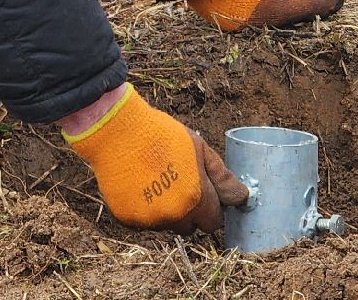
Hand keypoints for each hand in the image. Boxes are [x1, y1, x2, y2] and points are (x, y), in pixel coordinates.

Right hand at [62, 84, 248, 231]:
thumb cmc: (161, 134)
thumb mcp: (199, 147)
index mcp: (196, 199)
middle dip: (189, 211)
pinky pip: (143, 222)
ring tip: (155, 179)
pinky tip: (139, 184)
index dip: (210, 208)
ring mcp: (149, 220)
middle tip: (178, 184)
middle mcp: (174, 215)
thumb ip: (221, 176)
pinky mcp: (128, 220)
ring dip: (166, 211)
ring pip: (166, 224)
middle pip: (189, 226)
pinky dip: (144, 209)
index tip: (203, 194)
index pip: (213, 222)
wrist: (116, 132)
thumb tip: (241, 197)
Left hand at [184, 0, 344, 31]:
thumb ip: (313, 5)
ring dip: (295, 5)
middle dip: (311, 5)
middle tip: (289, 19)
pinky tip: (265, 8)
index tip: (310, 18)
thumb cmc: (246, 5)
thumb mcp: (283, 11)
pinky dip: (282, 1)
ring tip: (274, 15)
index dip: (329, 5)